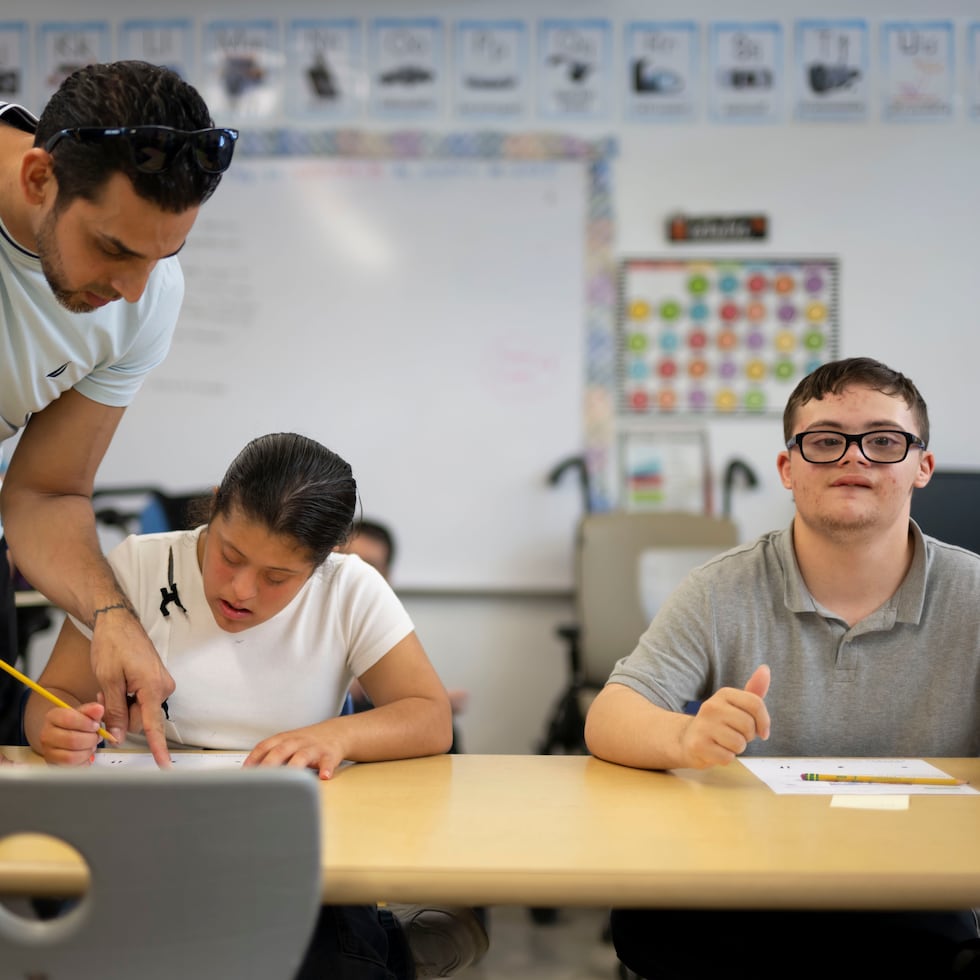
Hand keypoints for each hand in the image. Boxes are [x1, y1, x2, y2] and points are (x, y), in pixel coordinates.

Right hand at [39, 701, 105, 765]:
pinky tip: (86, 754)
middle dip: (90, 739)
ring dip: (87, 751)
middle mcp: (46, 734)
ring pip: (71, 756)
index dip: (86, 723)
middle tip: (96, 737)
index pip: (68, 719)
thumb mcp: (85, 714)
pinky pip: (71, 767)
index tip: (96, 725)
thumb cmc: (77, 724)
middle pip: (72, 740)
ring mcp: (48, 751)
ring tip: (91, 746)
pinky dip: (83, 761)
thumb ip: (92, 711)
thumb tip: (99, 709)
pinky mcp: (53, 764)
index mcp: (53, 717)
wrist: (68, 736)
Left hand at [90, 607, 174, 767]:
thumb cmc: (114, 644)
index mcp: (153, 686)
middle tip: (105, 694)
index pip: (154, 724)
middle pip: (140, 720)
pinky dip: (127, 697)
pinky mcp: (156, 681)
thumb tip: (116, 735)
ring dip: (122, 705)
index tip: (164, 765)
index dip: (157, 747)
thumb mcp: (108, 679)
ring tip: (111, 685)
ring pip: (139, 711)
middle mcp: (163, 687)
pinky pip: (141, 701)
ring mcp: (161, 684)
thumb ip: (113, 710)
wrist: (118, 622)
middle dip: (120, 714)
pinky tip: (120, 683)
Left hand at [244, 728, 344, 779]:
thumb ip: (271, 755)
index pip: (265, 746)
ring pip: (302, 756)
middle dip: (269, 764)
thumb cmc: (307, 742)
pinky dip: (326, 768)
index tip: (244, 772)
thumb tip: (248, 775)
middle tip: (260, 779)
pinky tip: (324, 776)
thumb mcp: (288, 743)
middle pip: (280, 750)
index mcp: (284, 739)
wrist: (338, 732)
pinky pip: (328, 761)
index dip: (254, 758)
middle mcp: (297, 742)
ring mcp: (313, 747)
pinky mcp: (330, 754)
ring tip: (288, 779)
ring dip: (294, 767)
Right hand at [678, 664, 770, 768]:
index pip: (756, 704)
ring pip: (739, 743)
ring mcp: (703, 725)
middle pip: (749, 726)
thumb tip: (765, 669)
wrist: (688, 739)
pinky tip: (716, 750)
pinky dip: (725, 758)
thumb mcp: (736, 705)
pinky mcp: (698, 745)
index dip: (764, 721)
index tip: (762, 731)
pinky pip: (727, 757)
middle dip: (747, 736)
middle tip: (735, 734)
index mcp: (724, 694)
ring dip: (736, 748)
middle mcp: (711, 706)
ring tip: (724, 742)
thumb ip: (753, 691)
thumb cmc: (719, 723)